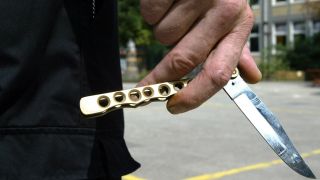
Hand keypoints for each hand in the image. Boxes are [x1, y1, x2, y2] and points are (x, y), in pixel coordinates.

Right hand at [138, 0, 261, 113]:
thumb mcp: (235, 19)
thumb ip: (237, 49)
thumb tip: (252, 77)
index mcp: (239, 25)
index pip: (219, 72)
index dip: (195, 95)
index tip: (173, 106)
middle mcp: (223, 10)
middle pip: (183, 58)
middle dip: (159, 78)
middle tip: (144, 88)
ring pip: (163, 36)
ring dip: (163, 32)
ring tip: (177, 13)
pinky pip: (150, 14)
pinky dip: (153, 13)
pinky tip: (168, 1)